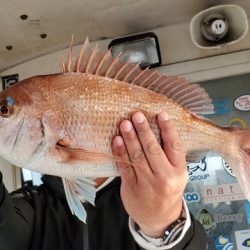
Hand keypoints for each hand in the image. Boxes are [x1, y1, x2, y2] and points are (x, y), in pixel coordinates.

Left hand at [112, 111, 187, 237]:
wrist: (159, 218)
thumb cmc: (168, 190)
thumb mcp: (177, 175)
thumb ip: (170, 156)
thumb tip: (158, 128)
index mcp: (179, 171)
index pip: (174, 146)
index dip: (168, 129)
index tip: (161, 114)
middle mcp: (164, 177)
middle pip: (153, 150)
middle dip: (144, 130)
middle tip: (136, 115)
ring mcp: (147, 184)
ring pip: (137, 157)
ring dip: (130, 138)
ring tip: (124, 124)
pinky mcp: (131, 188)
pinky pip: (124, 167)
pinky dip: (120, 152)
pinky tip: (117, 140)